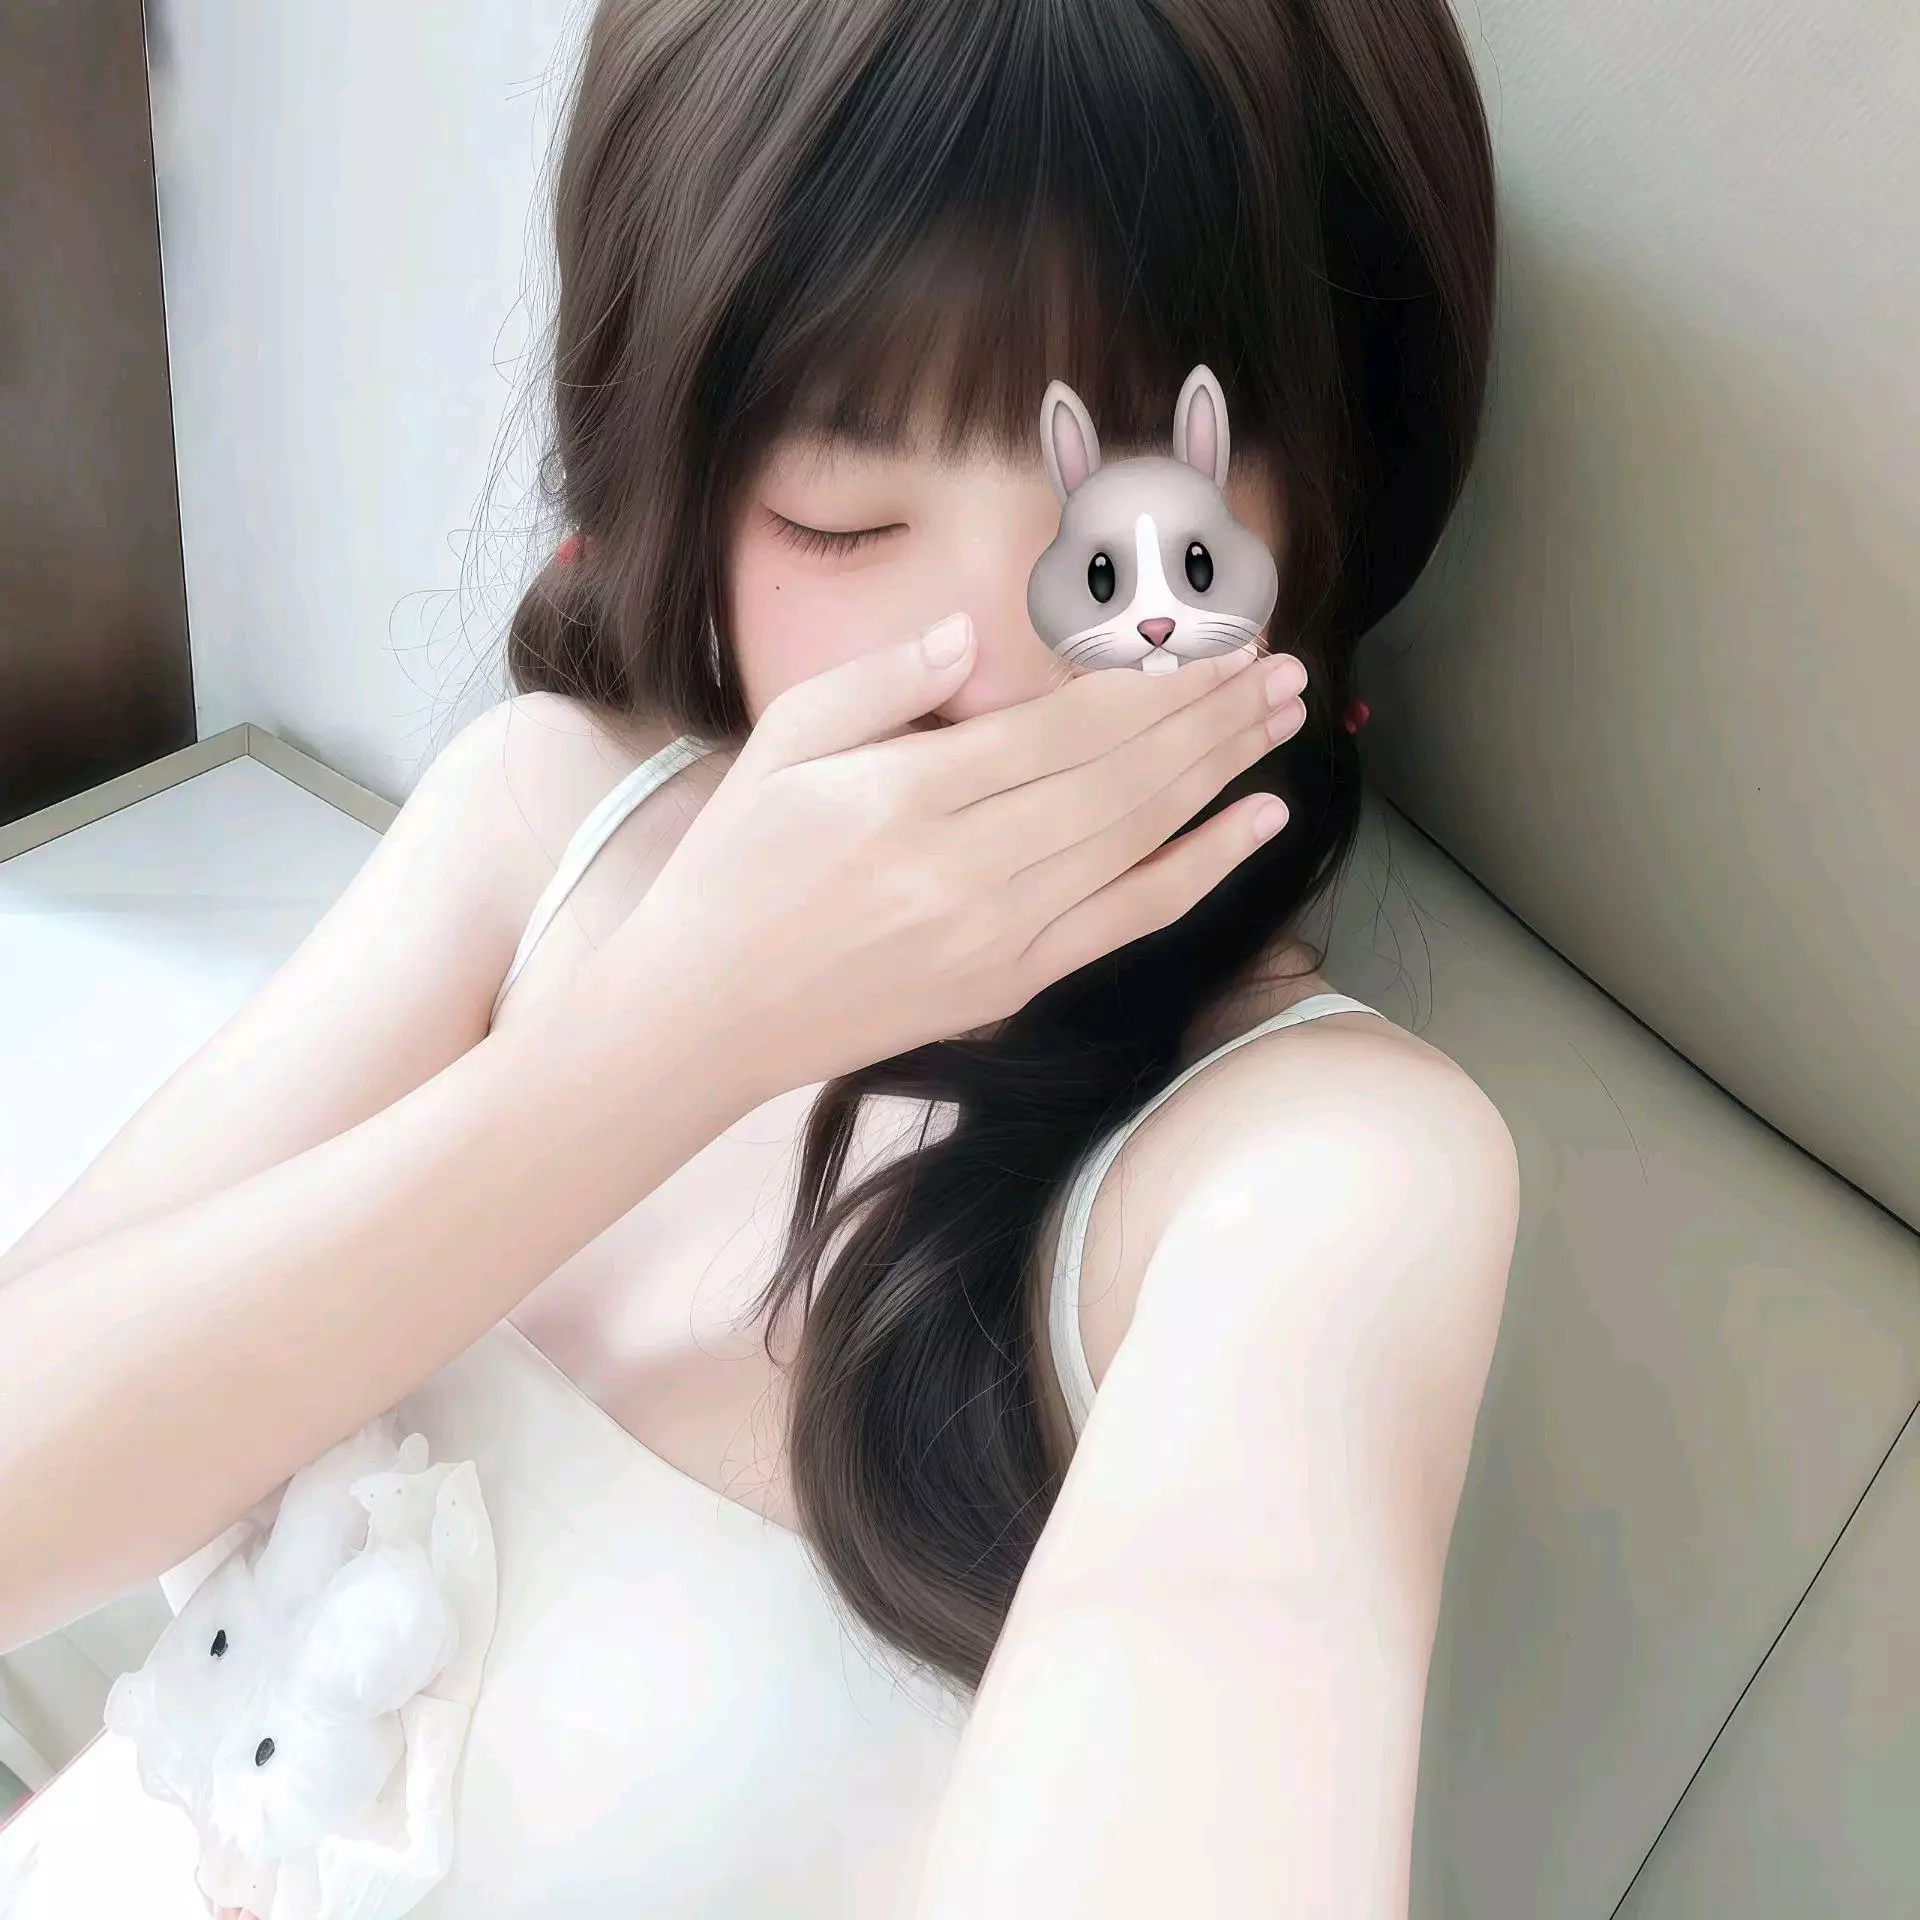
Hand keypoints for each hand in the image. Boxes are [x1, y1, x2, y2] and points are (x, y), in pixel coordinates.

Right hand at [610, 610, 1307, 1094]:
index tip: (1216, 643)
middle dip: (1214, 717)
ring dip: (1224, 774)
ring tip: (1284, 719)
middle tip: (1282, 667)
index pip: (1067, 728)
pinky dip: (1202, 868)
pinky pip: (1128, 919)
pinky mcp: (1011, 983)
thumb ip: (881, 681)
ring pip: (1141, 840)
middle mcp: (968, 868)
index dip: (1155, 684)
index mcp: (909, 795)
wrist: (707, 1017)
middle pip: (1125, 778)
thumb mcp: (781, 745)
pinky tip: (1258, 822)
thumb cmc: (736, 869)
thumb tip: (976, 634)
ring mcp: (999, 935)